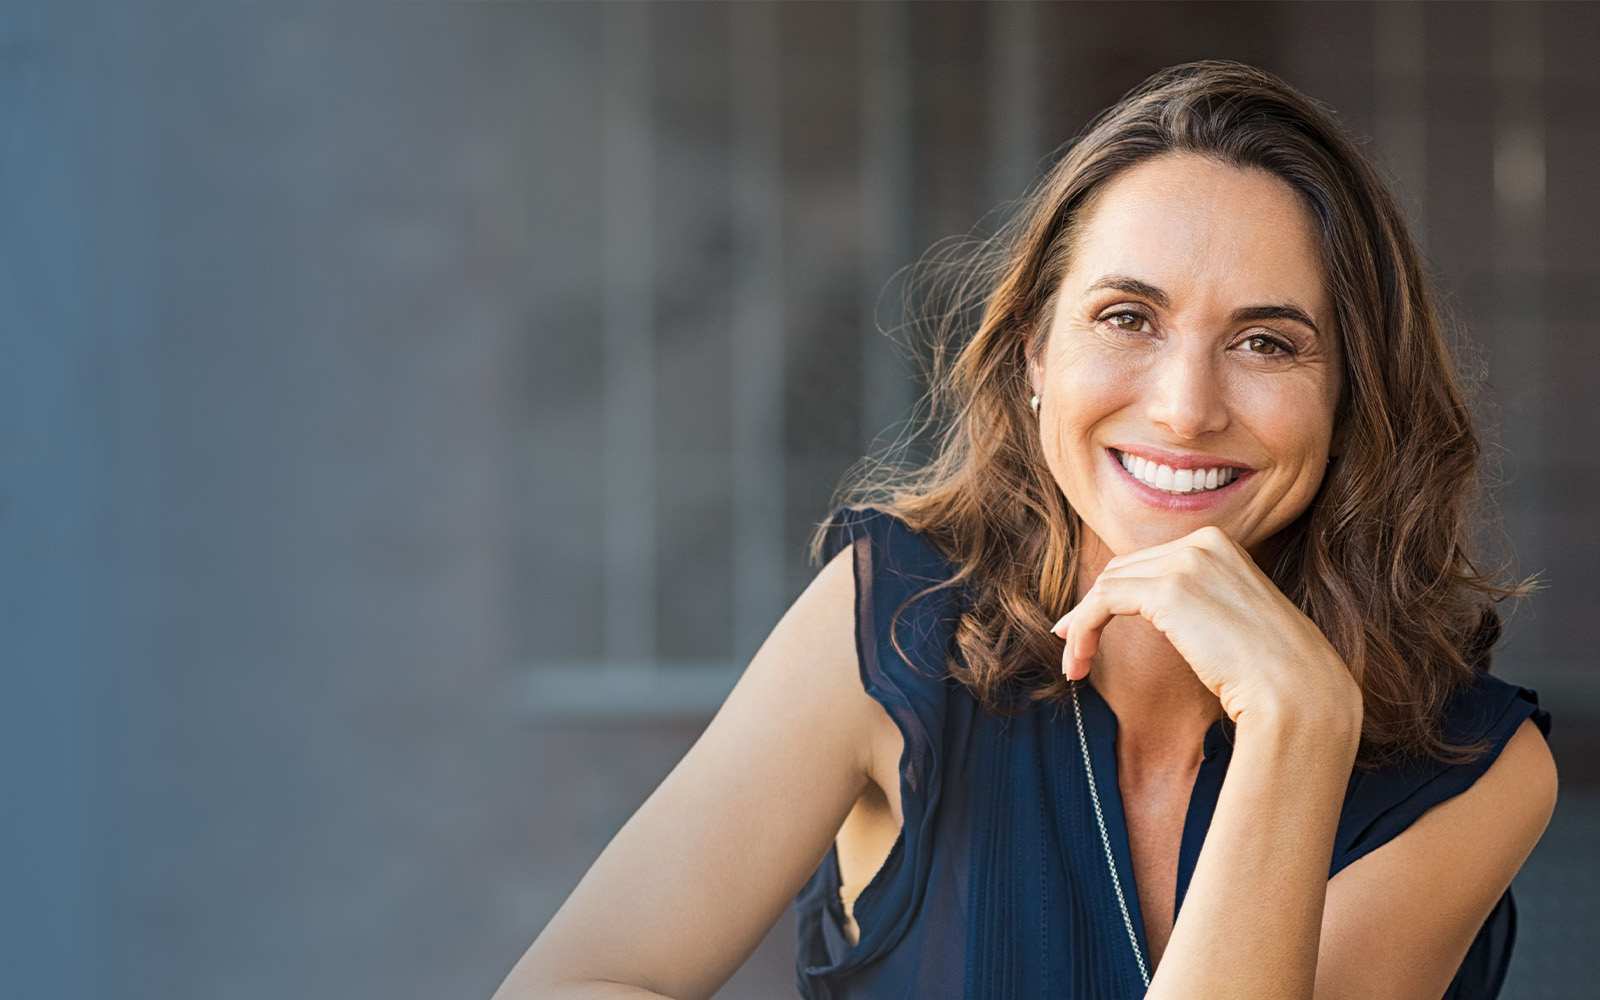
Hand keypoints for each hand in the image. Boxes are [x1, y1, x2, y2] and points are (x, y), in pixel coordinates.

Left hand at [1051, 525, 1360, 729]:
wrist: (1297, 693)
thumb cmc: (1271, 671)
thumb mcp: (1231, 620)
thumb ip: (1196, 604)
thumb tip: (1154, 611)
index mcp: (1220, 544)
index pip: (1148, 562)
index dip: (1112, 594)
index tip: (1087, 627)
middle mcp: (1202, 542)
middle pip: (1123, 570)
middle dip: (1091, 608)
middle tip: (1072, 646)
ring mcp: (1186, 562)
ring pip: (1106, 586)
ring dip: (1081, 626)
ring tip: (1074, 665)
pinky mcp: (1167, 590)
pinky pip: (1101, 603)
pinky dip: (1081, 630)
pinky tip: (1077, 663)